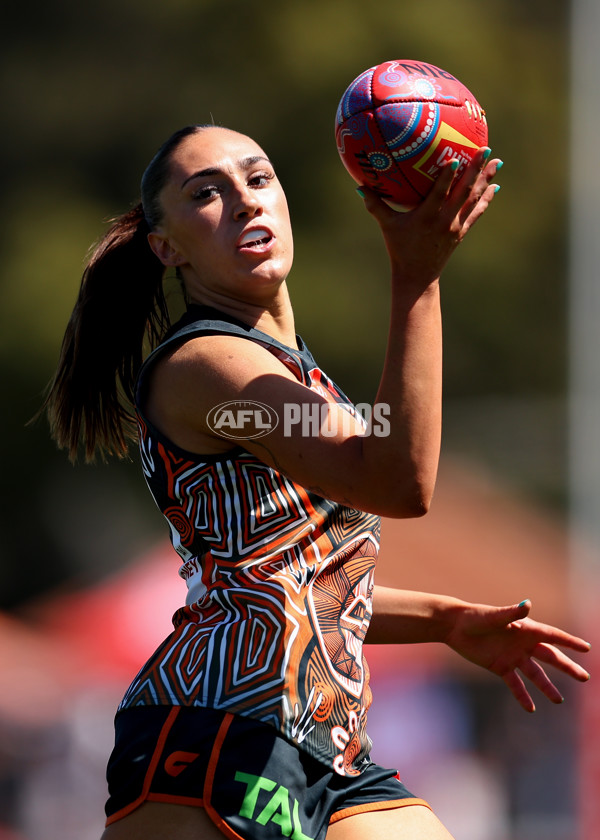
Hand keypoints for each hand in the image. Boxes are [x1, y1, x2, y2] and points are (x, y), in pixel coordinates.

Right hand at [358, 146, 501, 288]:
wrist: (418, 275)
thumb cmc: (400, 248)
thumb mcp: (387, 227)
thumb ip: (376, 206)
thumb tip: (360, 186)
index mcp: (426, 217)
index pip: (439, 193)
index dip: (447, 176)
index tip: (456, 158)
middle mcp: (444, 220)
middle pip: (463, 192)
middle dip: (475, 170)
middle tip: (485, 149)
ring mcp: (456, 226)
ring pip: (474, 200)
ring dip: (486, 180)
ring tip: (496, 162)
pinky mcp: (462, 232)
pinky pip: (477, 212)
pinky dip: (486, 199)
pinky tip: (494, 186)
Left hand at [444, 599, 590, 711]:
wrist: (455, 626)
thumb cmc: (475, 616)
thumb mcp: (494, 616)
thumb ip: (512, 612)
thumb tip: (528, 604)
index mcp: (525, 628)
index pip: (552, 636)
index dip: (569, 642)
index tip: (587, 648)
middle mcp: (523, 643)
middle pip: (550, 657)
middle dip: (567, 667)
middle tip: (584, 677)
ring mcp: (513, 656)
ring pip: (535, 674)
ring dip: (546, 687)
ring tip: (558, 700)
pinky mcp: (500, 667)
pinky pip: (515, 684)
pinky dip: (523, 696)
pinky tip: (531, 708)